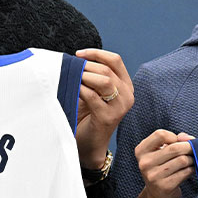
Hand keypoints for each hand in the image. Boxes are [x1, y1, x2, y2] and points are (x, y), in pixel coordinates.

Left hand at [74, 48, 133, 168]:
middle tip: (69, 69)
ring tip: (70, 79)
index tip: (78, 54)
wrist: (89, 144)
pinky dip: (79, 89)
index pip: (115, 60)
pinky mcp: (108, 118)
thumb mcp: (94, 91)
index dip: (96, 53)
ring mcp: (120, 108)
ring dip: (83, 77)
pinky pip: (92, 96)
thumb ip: (92, 76)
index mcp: (126, 86)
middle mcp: (128, 96)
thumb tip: (76, 58)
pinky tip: (71, 90)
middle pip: (107, 70)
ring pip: (103, 81)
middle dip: (86, 67)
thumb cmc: (88, 116)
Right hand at [131, 129, 194, 197]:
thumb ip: (174, 141)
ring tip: (191, 161)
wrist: (157, 197)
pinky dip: (192, 169)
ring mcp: (154, 176)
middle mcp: (145, 163)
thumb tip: (187, 137)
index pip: (160, 134)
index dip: (173, 136)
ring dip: (192, 159)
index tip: (177, 142)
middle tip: (194, 150)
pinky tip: (189, 170)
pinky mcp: (165, 186)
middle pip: (175, 148)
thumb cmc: (162, 169)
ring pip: (183, 160)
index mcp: (141, 151)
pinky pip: (186, 172)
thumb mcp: (161, 153)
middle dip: (189, 147)